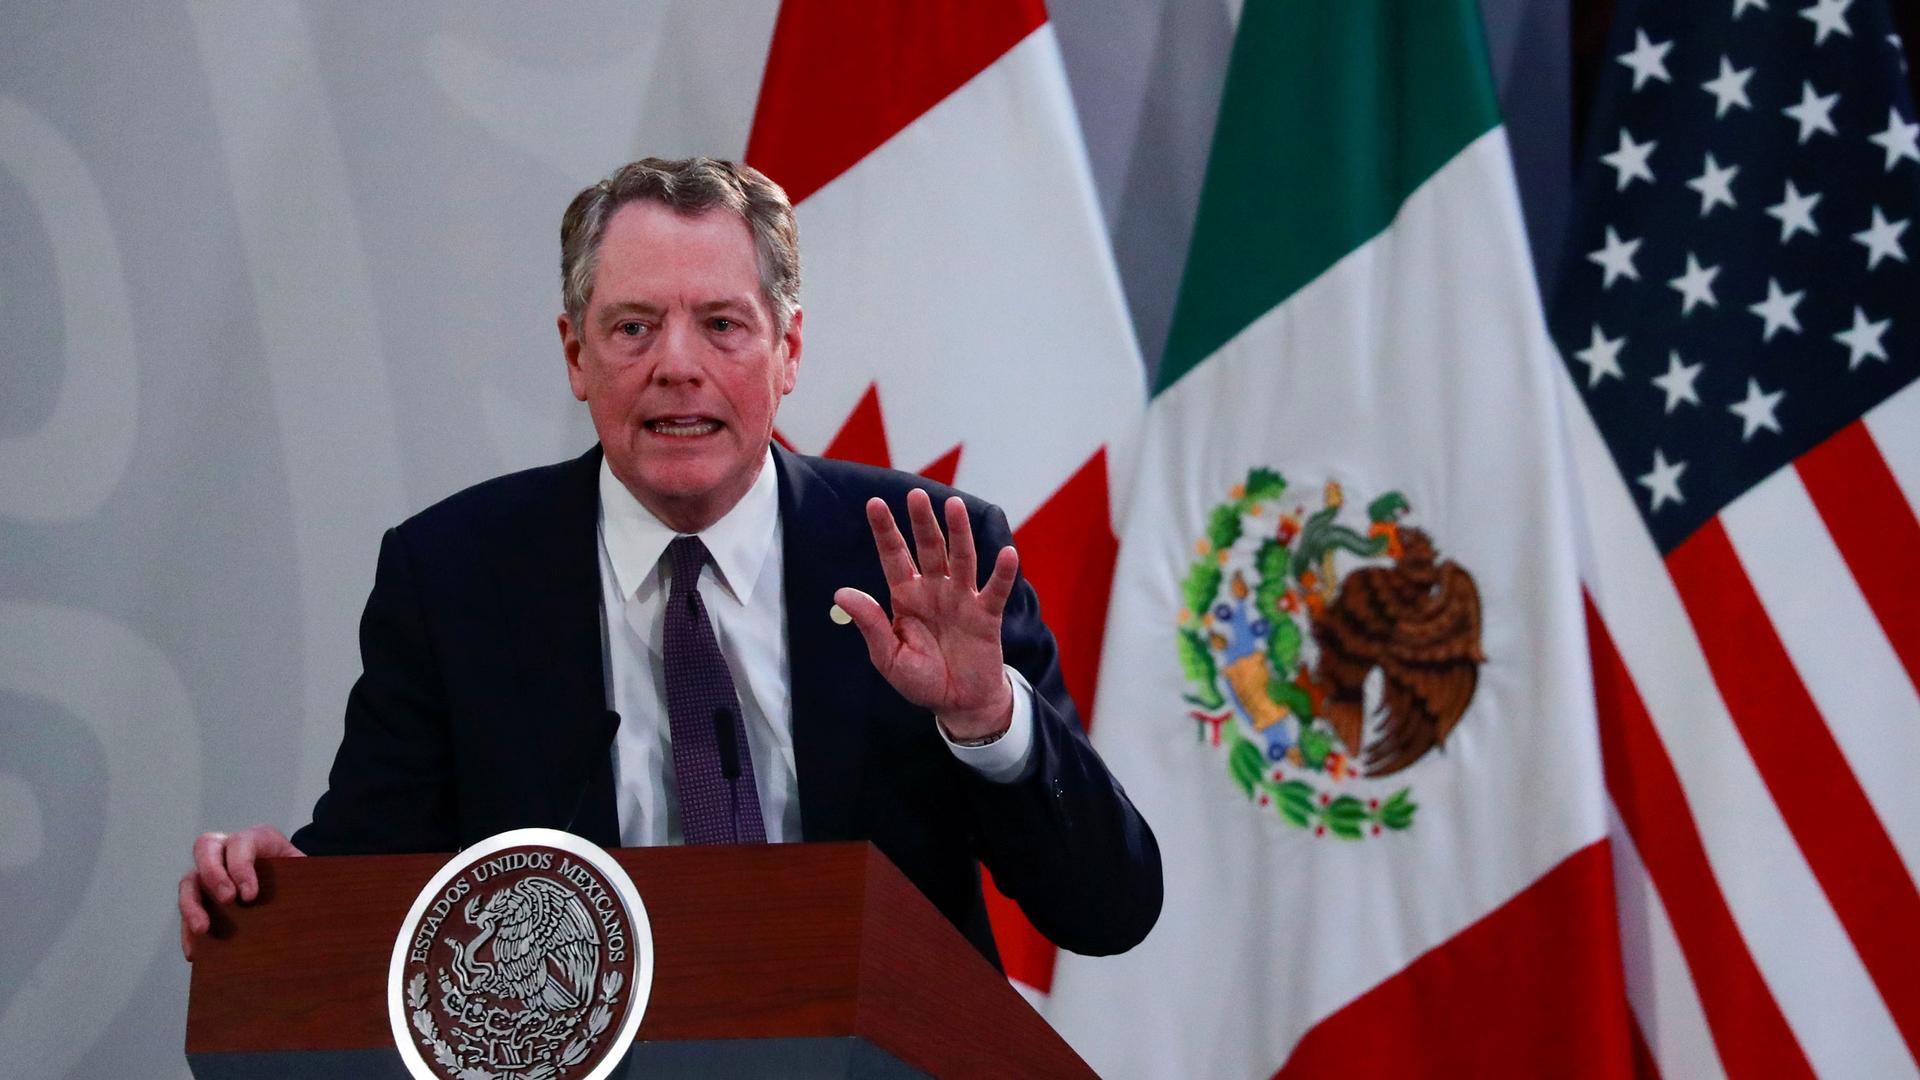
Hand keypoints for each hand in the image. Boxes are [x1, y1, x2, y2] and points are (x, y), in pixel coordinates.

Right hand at [178, 824, 302, 960]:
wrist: (294, 883)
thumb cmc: (301, 875)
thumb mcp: (306, 871)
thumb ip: (307, 878)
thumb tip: (318, 901)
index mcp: (257, 838)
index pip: (241, 843)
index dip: (241, 867)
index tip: (250, 896)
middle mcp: (227, 848)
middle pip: (205, 847)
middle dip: (214, 875)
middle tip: (228, 901)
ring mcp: (210, 871)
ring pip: (189, 879)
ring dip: (191, 905)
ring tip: (203, 930)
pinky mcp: (201, 895)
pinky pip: (187, 909)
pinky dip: (187, 931)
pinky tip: (195, 952)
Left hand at [835, 489, 1018, 741]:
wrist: (958, 703)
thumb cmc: (921, 679)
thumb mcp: (888, 657)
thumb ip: (870, 623)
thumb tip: (841, 592)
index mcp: (906, 597)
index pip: (893, 556)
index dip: (885, 530)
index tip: (874, 503)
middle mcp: (934, 590)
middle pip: (928, 548)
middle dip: (921, 522)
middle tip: (916, 494)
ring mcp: (962, 600)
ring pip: (961, 559)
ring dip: (959, 533)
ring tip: (954, 506)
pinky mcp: (986, 616)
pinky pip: (995, 591)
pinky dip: (1002, 573)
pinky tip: (1006, 553)